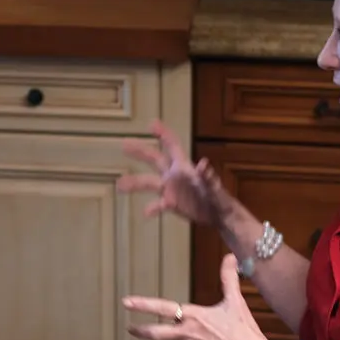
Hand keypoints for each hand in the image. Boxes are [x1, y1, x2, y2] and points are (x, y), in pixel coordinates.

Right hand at [117, 119, 234, 226]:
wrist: (219, 215)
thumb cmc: (218, 197)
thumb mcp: (213, 187)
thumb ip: (207, 176)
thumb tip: (204, 163)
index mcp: (184, 166)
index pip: (172, 145)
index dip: (162, 134)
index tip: (151, 124)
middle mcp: (174, 175)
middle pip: (154, 159)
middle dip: (140, 151)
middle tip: (124, 144)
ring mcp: (171, 189)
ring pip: (149, 182)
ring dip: (134, 183)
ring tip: (120, 185)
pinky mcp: (171, 203)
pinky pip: (158, 204)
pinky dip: (152, 208)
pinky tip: (146, 212)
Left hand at [122, 253, 279, 339]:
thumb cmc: (244, 331)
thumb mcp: (236, 302)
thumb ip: (229, 278)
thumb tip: (230, 257)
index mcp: (194, 316)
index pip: (163, 308)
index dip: (143, 305)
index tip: (126, 302)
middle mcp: (187, 334)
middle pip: (155, 334)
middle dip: (141, 331)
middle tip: (130, 328)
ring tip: (175, 337)